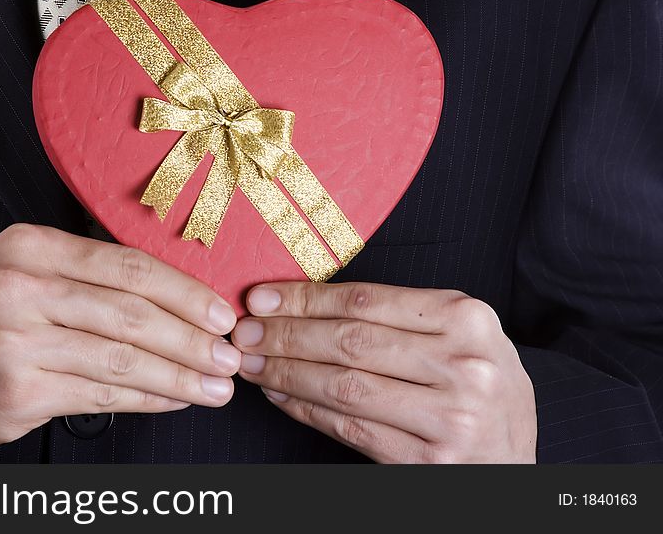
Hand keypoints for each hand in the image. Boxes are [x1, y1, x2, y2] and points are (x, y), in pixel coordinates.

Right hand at [0, 224, 240, 452]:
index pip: (128, 265)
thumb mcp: (18, 270)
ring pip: (122, 359)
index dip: (185, 291)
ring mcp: (17, 342)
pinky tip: (173, 399)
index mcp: (29, 247)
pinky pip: (101, 395)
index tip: (220, 313)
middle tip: (229, 355)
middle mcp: (22, 288)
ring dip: (180, 376)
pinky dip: (146, 399)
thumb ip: (85, 274)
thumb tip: (172, 296)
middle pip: (132, 313)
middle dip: (192, 338)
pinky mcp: (18, 391)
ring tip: (215, 386)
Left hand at [232, 282, 535, 462]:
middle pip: (350, 341)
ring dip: (287, 373)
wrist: (514, 459)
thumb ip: (400, 317)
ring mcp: (450, 418)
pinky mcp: (431, 462)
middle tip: (245, 332)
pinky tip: (281, 396)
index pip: (367, 301)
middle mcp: (463, 365)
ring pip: (344, 386)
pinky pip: (351, 429)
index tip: (262, 297)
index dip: (305, 298)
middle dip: (286, 334)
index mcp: (467, 319)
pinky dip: (307, 410)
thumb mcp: (460, 336)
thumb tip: (306, 304)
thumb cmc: (478, 385)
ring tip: (253, 363)